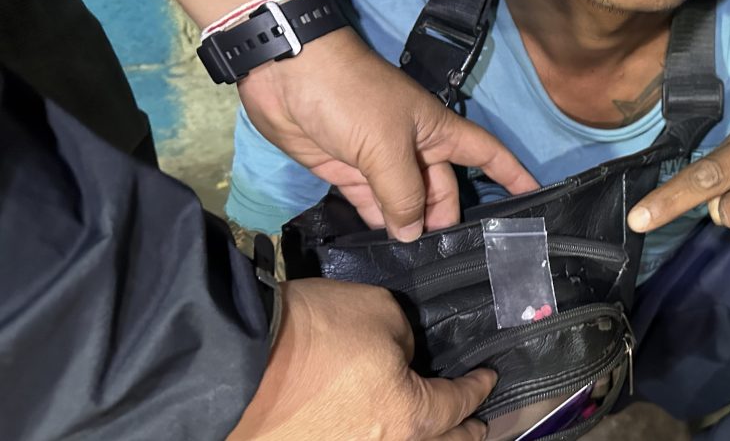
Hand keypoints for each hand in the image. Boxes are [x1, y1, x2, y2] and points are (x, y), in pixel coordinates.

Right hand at [229, 279, 496, 440]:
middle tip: (478, 427)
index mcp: (410, 417)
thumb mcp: (378, 312)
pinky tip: (380, 428)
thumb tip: (400, 354)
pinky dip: (381, 435)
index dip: (477, 389)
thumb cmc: (313, 334)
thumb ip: (404, 338)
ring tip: (434, 433)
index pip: (457, 405)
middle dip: (464, 435)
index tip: (488, 380)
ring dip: (423, 440)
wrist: (229, 362)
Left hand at [237, 28, 538, 240]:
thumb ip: (403, 195)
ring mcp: (381, 160)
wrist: (288, 74)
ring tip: (416, 264)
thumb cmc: (351, 98)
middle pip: (443, 190)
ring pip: (407, 202)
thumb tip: (412, 234)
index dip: (511, 175)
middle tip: (445, 260)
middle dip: (446, 220)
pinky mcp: (348, 170)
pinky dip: (379, 222)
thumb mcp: (386, 146)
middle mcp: (415, 148)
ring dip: (411, 227)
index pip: (487, 155)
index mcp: (437, 131)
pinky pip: (373, 203)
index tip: (534, 198)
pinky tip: (383, 247)